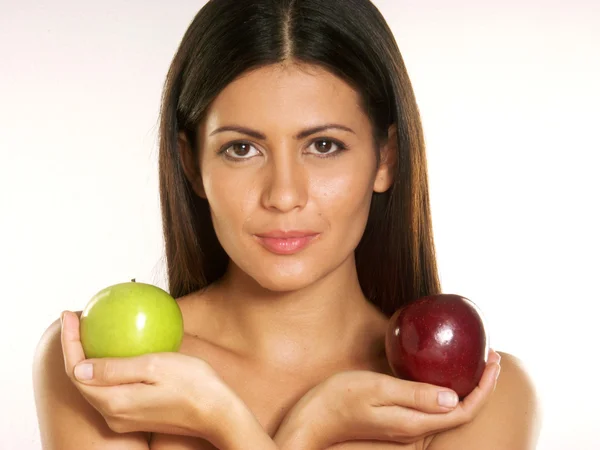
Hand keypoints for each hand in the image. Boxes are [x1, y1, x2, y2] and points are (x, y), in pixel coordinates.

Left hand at [59, 311, 269, 448]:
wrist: (217, 414)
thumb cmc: (192, 385)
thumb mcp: (154, 367)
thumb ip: (115, 369)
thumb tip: (79, 368)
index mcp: (114, 402)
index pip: (76, 371)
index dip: (69, 341)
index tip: (69, 313)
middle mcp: (113, 414)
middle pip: (81, 380)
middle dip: (74, 348)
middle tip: (78, 318)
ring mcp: (124, 418)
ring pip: (95, 386)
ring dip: (88, 359)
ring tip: (91, 331)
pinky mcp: (136, 416)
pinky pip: (112, 390)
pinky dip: (106, 369)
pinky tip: (117, 352)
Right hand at [275, 350, 501, 449]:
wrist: (313, 421)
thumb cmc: (338, 400)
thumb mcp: (375, 390)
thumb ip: (414, 394)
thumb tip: (453, 397)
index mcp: (414, 422)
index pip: (464, 410)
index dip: (485, 387)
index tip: (493, 359)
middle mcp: (415, 429)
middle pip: (461, 411)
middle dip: (481, 385)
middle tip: (490, 355)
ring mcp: (406, 427)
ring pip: (448, 410)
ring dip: (466, 386)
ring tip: (474, 361)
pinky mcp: (397, 421)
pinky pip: (433, 407)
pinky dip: (447, 388)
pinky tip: (442, 372)